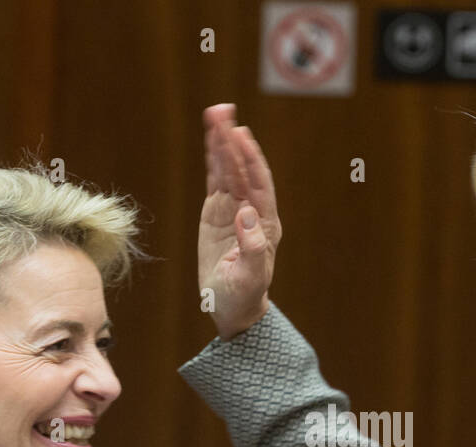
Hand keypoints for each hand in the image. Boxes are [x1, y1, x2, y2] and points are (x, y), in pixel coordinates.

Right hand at [199, 104, 282, 339]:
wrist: (234, 308)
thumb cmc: (243, 296)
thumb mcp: (248, 278)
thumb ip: (251, 248)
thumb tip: (245, 214)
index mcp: (264, 224)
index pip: (258, 184)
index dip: (249, 159)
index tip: (240, 135)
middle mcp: (252, 211)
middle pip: (242, 169)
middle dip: (232, 141)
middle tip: (222, 111)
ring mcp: (234, 210)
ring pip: (228, 170)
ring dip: (222, 143)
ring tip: (215, 114)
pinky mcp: (218, 213)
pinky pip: (216, 181)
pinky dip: (213, 160)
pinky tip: (211, 139)